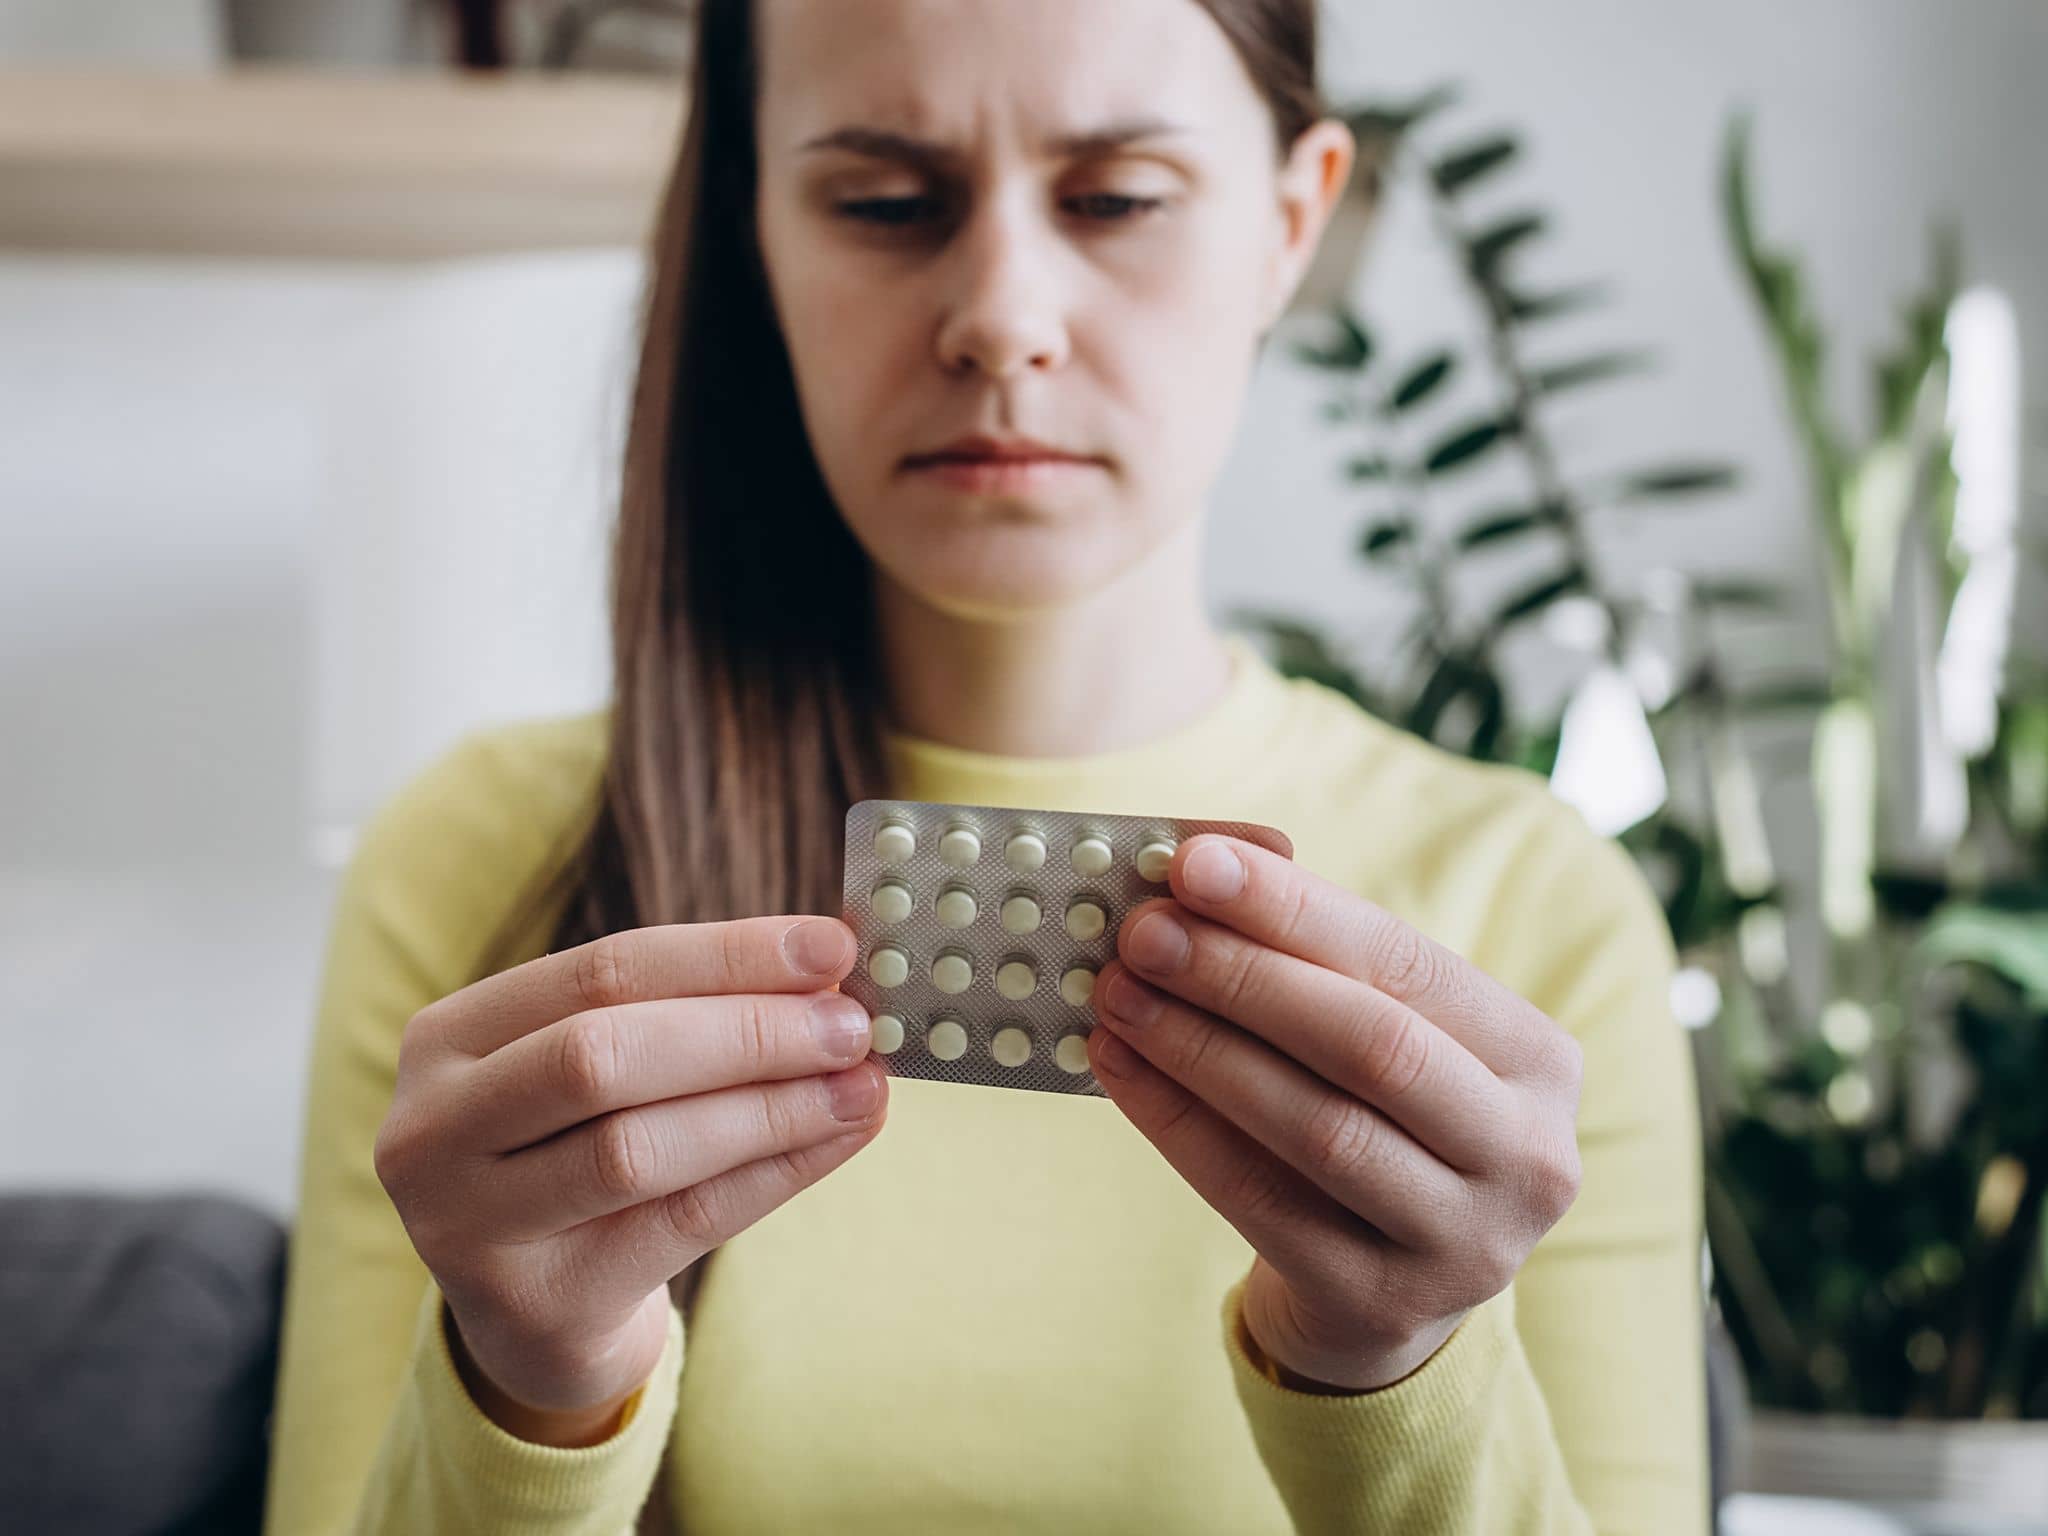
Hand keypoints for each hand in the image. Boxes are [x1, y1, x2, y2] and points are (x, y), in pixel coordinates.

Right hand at [375, 916, 887, 1443]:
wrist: (538, 1315)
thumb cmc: (583, 1155)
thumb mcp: (607, 1073)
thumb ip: (692, 1014)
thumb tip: (832, 966)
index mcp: (448, 1037)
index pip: (601, 970)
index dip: (725, 954)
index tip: (832, 945)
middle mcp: (434, 1127)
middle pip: (603, 1054)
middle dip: (746, 1032)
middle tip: (852, 1024)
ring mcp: (468, 1225)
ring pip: (638, 1147)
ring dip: (771, 1108)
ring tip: (863, 1085)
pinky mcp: (535, 1303)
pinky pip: (678, 1224)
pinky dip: (774, 1173)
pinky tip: (839, 1139)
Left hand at [1087, 836, 1583, 1393]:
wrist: (1383, 1291)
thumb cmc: (1373, 1120)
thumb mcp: (1380, 1036)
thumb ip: (1314, 957)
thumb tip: (1200, 870)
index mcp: (1540, 1061)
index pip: (1407, 963)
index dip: (1295, 909)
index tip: (1193, 864)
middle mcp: (1528, 1155)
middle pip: (1371, 1045)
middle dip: (1244, 977)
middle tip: (1144, 933)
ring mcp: (1464, 1243)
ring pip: (1317, 1128)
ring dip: (1201, 1049)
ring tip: (1119, 994)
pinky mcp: (1381, 1304)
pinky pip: (1259, 1200)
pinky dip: (1178, 1125)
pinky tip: (1119, 1068)